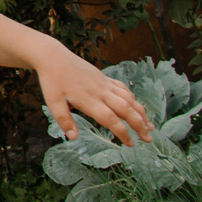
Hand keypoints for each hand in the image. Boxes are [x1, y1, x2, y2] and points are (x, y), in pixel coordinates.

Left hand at [35, 46, 152, 145]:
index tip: (130, 144)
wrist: (54, 57)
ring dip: (140, 113)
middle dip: (139, 125)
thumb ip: (64, 120)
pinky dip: (133, 99)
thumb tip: (74, 138)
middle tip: (148, 139)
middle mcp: (101, 91)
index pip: (110, 119)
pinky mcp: (104, 78)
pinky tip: (137, 107)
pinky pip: (123, 89)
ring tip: (149, 126)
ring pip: (129, 99)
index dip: (122, 132)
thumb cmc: (52, 81)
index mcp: (88, 100)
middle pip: (126, 109)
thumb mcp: (53, 102)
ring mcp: (104, 84)